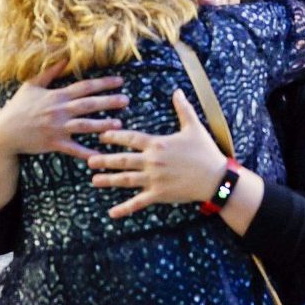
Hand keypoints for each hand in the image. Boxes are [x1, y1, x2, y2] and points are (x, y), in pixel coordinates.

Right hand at [0, 61, 127, 160]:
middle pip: (88, 104)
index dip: (103, 83)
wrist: (4, 132)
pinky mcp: (54, 143)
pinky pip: (74, 149)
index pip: (84, 87)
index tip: (120, 81)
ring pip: (84, 125)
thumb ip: (50, 73)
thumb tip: (64, 58)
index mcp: (57, 96)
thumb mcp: (31, 86)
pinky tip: (101, 156)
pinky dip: (87, 153)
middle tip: (126, 100)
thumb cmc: (18, 108)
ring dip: (102, 125)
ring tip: (119, 124)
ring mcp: (58, 128)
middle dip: (109, 102)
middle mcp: (59, 111)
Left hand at [88, 90, 226, 218]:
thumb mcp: (194, 128)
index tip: (101, 136)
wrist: (216, 178)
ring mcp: (154, 179)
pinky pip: (138, 202)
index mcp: (157, 144)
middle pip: (122, 160)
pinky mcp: (159, 194)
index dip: (114, 137)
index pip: (130, 138)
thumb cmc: (206, 152)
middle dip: (104, 160)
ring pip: (125, 179)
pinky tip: (112, 213)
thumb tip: (178, 91)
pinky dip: (124, 208)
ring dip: (108, 180)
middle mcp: (152, 161)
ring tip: (94, 180)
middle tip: (89, 161)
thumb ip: (183, 109)